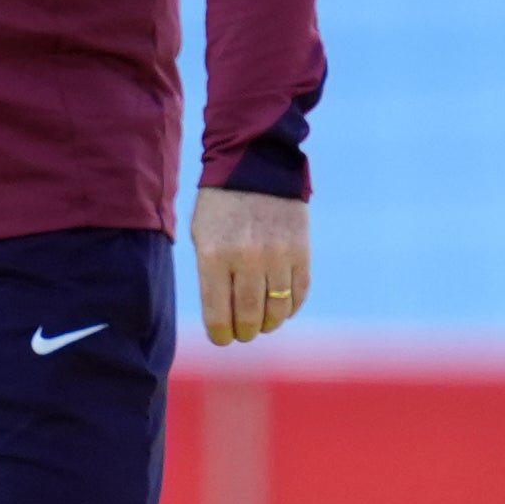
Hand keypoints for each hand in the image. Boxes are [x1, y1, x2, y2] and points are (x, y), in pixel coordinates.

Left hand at [193, 188, 310, 347]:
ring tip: (262, 322)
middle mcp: (246, 258)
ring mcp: (277, 254)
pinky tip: (282, 306)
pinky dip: (291, 307)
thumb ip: (210, 277)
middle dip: (244, 332)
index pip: (218, 315)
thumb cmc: (221, 207)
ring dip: (269, 324)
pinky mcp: (301, 250)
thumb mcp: (203, 237)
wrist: (256, 165)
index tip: (222, 338)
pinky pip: (299, 293)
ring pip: (277, 311)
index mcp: (214, 255)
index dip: (221, 335)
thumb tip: (223, 319)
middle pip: (249, 317)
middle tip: (243, 332)